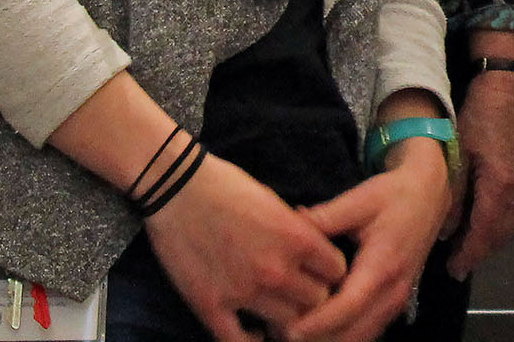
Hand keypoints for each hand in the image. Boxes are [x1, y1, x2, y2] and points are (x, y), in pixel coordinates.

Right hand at [141, 154, 347, 341]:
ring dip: (286, 319)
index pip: (337, 271)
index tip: (321, 273)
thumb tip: (315, 254)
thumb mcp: (274, 201)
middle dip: (312, 297)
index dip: (331, 273)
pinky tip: (255, 334)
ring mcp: (243, 291)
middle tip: (301, 293)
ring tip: (281, 313)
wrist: (176, 187)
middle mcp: (276, 268)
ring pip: (287, 324)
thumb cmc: (226, 186)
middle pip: (317, 301)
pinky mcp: (211, 305)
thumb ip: (297, 232)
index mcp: (296, 237)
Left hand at [283, 143, 454, 341]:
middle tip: (283, 332)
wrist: (429, 196)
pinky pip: (368, 332)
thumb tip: (289, 225)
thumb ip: (324, 217)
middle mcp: (393, 291)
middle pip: (355, 333)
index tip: (290, 329)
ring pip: (362, 338)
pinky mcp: (394, 304)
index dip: (319, 322)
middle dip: (319, 339)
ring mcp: (397, 301)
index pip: (350, 305)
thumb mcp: (358, 200)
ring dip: (330, 340)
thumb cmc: (393, 195)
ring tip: (294, 331)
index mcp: (383, 264)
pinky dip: (343, 336)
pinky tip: (318, 328)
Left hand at [444, 63, 513, 279]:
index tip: (452, 271)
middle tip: (456, 264)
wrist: (510, 89)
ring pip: (512, 229)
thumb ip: (454, 197)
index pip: (483, 235)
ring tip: (467, 249)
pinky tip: (486, 227)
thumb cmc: (479, 117)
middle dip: (478, 253)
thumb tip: (444, 231)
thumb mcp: (458, 155)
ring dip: (491, 242)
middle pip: (500, 237)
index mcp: (502, 187)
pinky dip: (502, 227)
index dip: (467, 256)